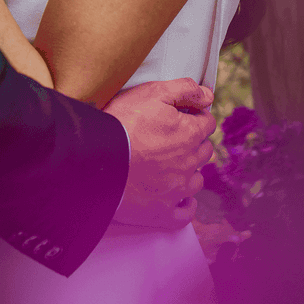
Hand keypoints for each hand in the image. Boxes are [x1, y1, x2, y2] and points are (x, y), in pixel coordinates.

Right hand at [104, 78, 215, 231]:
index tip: (184, 116)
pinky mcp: (162, 212)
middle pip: (204, 150)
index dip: (196, 116)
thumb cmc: (122, 123)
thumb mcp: (153, 93)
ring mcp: (177, 190)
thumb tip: (208, 96)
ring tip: (172, 164)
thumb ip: (185, 89)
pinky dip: (185, 205)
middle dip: (194, 141)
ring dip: (189, 170)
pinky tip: (180, 197)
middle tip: (174, 137)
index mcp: (189, 134)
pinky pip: (184, 214)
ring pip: (196, 179)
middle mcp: (189, 164)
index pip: (207, 123)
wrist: (95, 159)